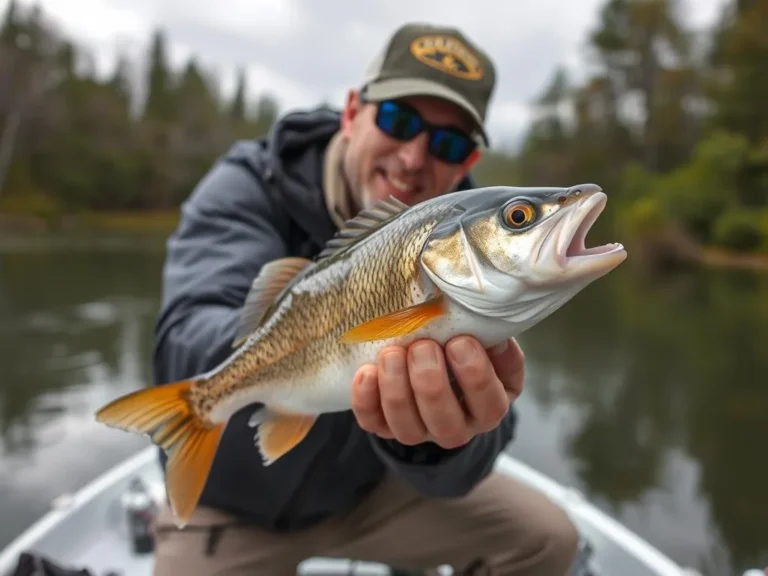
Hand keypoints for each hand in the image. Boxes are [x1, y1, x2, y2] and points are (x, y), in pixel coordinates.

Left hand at [351, 335, 524, 448]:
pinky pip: (373, 422)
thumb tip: (484, 324)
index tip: (460, 341)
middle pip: (447, 424)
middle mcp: (458, 427)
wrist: (431, 359)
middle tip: (422, 346)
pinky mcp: (386, 426)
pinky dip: (366, 399)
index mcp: (489, 406)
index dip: (476, 376)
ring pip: (408, 429)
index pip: (490, 405)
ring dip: (397, 389)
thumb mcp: (484, 340)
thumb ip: (489, 333)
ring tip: (392, 352)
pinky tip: (367, 371)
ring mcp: (420, 431)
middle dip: (431, 383)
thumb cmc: (463, 345)